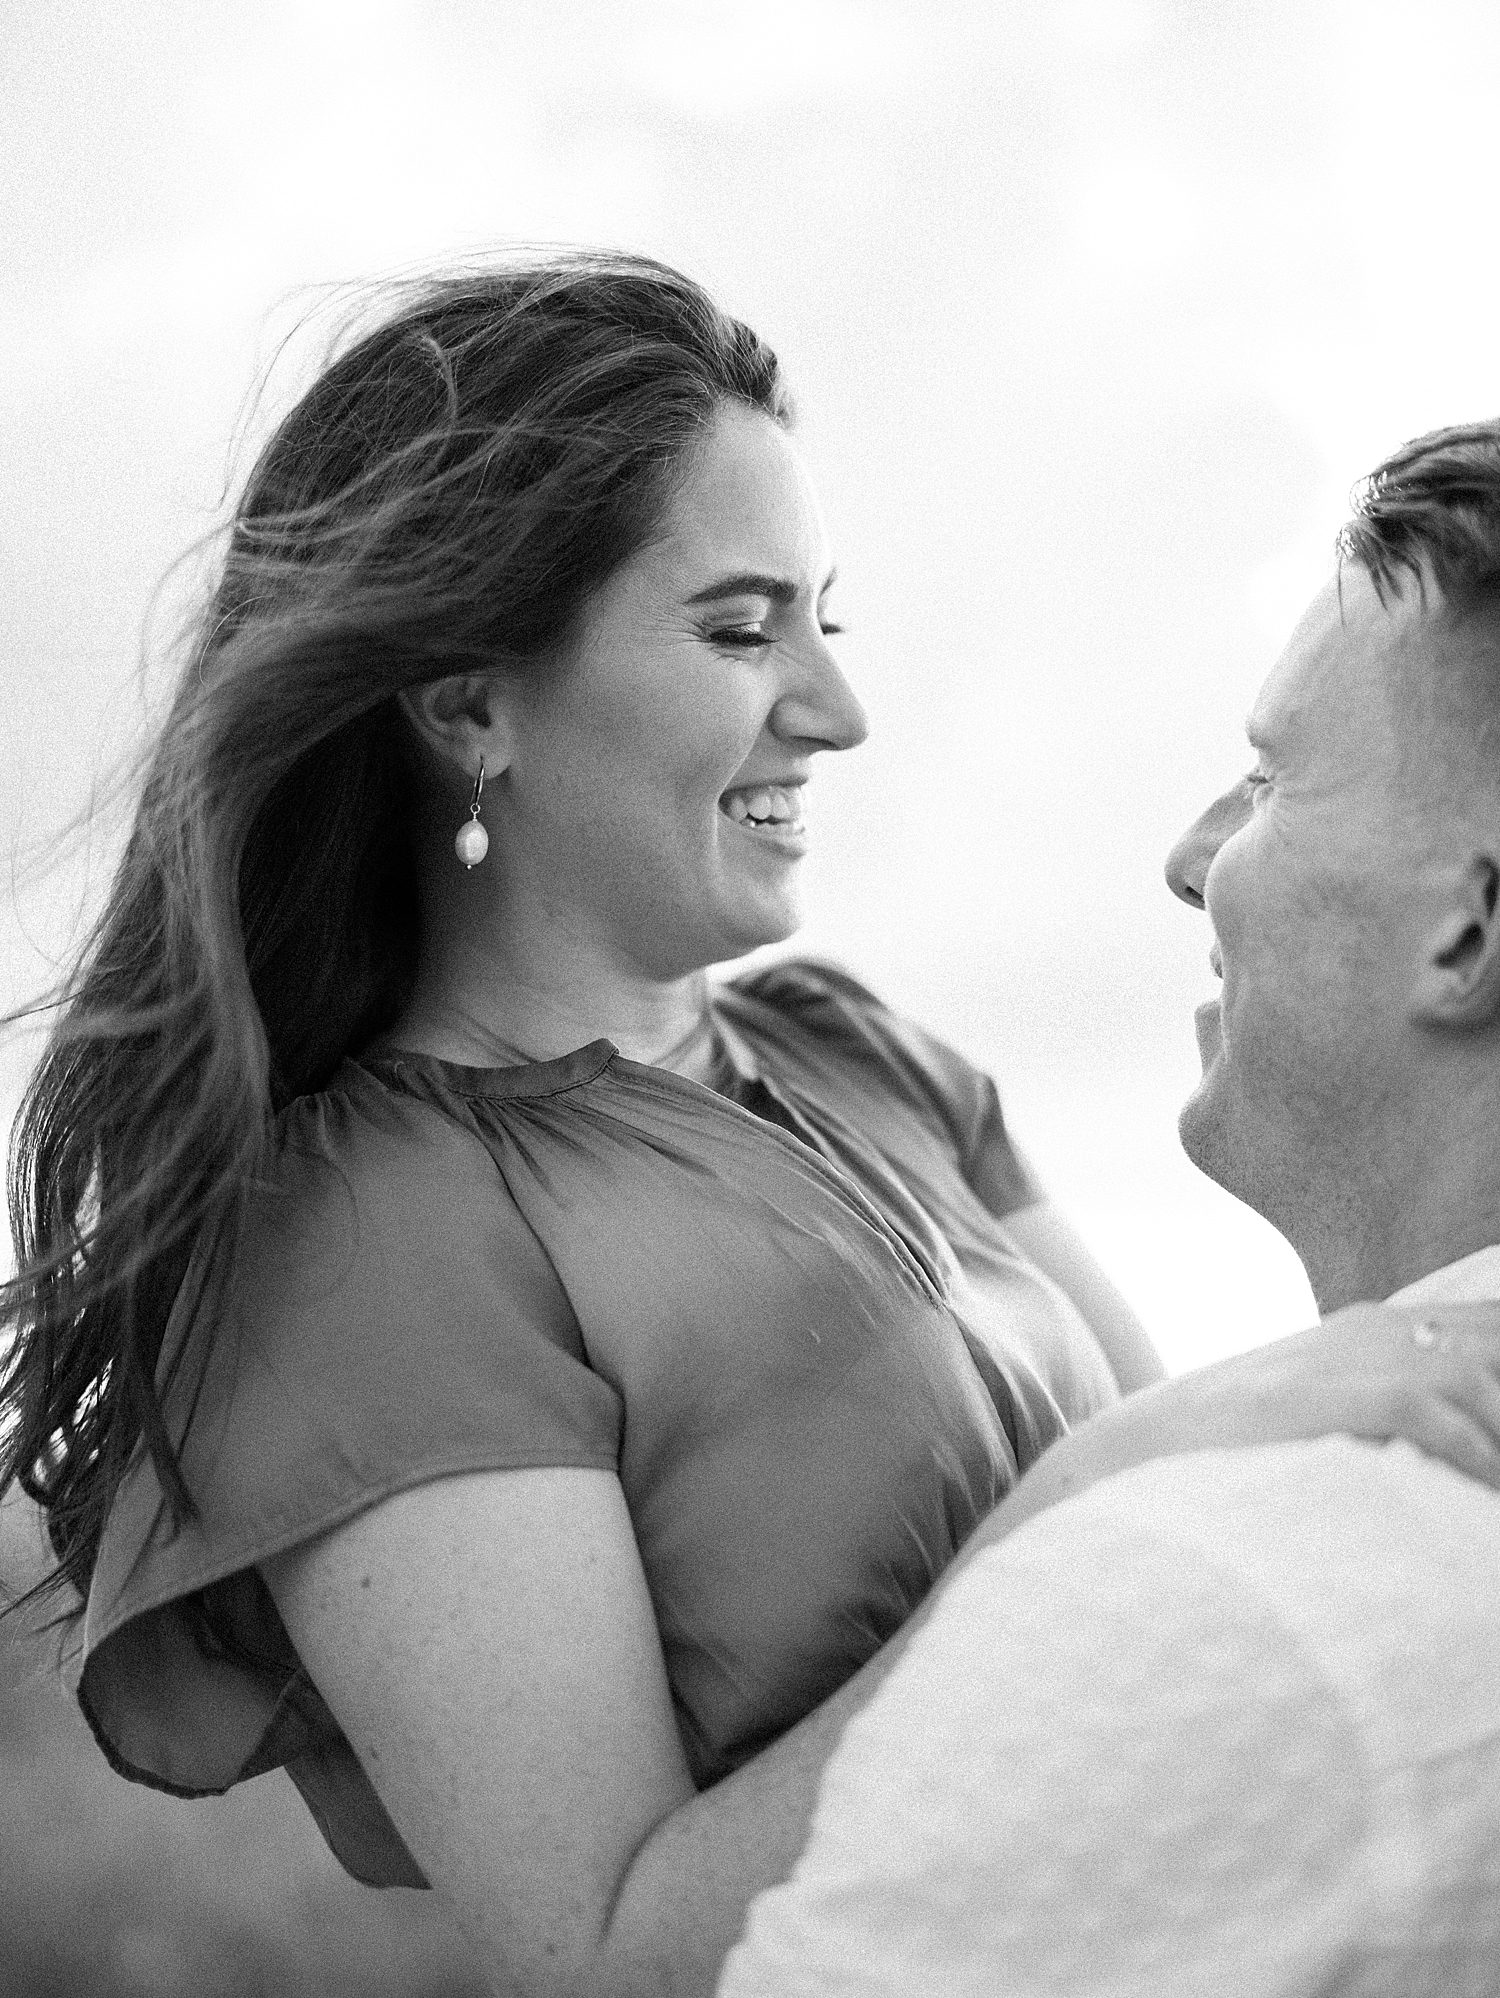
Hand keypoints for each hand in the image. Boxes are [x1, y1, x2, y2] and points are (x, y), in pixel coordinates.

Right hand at [975, 1299, 1499, 1557]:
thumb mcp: (1327, 1413)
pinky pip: (1423, 1410)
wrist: (1138, 1452)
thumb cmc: (1239, 1452)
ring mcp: (1341, 1359)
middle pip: (1492, 1345)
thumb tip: (1460, 1440)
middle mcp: (1371, 1330)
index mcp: (1380, 1329)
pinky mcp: (1316, 1396)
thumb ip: (1392, 1412)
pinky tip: (1484, 1487)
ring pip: (1471, 1377)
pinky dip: (1471, 1451)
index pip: (1490, 1327)